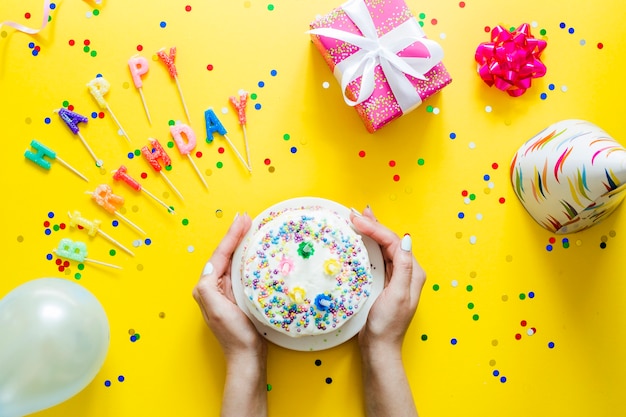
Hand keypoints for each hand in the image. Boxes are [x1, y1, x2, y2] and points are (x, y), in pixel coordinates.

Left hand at [192, 213, 265, 360]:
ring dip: (242, 244)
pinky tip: (256, 250)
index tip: (243, 219)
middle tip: (247, 218)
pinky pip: (242, 271)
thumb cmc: (234, 334)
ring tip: (250, 227)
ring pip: (234, 261)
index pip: (220, 255)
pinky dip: (248, 258)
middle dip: (235, 235)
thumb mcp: (216, 309)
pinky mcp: (238, 297)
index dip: (232, 235)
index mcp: (206, 287)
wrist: (247, 357)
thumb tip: (211, 266)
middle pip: (225, 254)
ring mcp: (226, 292)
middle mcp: (213, 287)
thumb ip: (209, 286)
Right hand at [350, 206, 425, 353]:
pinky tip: (359, 238)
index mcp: (412, 272)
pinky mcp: (384, 281)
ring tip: (357, 218)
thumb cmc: (387, 324)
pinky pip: (377, 257)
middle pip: (389, 241)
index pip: (394, 241)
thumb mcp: (397, 295)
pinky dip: (367, 245)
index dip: (375, 228)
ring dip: (370, 232)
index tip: (356, 219)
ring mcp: (395, 276)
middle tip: (355, 212)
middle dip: (373, 225)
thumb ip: (403, 267)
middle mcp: (406, 271)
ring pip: (383, 247)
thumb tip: (405, 239)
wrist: (378, 347)